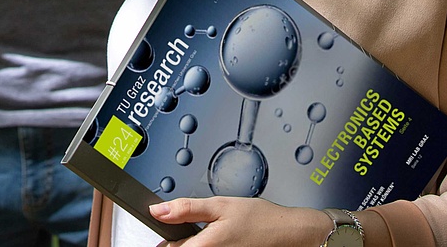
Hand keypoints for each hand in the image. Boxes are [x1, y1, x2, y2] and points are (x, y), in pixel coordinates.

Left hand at [150, 197, 329, 246]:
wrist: (288, 233)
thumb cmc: (259, 219)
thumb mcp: (219, 204)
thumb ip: (186, 208)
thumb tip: (158, 210)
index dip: (164, 236)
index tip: (163, 225)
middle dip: (179, 239)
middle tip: (193, 224)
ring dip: (194, 242)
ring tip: (209, 230)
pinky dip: (208, 245)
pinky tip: (217, 237)